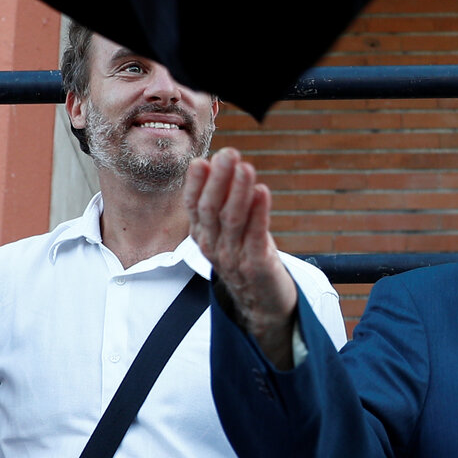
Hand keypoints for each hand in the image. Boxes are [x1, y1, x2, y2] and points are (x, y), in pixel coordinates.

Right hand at [184, 150, 300, 365]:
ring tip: (246, 167)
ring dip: (238, 191)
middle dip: (219, 180)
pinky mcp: (257, 267)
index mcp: (203, 235)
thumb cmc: (247, 256)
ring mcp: (234, 258)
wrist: (264, 304)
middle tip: (228, 153)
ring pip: (232, 221)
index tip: (203, 160)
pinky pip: (256, 236)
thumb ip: (221, 201)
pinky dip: (259, 213)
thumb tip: (214, 161)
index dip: (196, 184)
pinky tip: (262, 191)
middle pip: (211, 210)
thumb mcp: (229, 229)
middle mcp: (214, 246)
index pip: (193, 206)